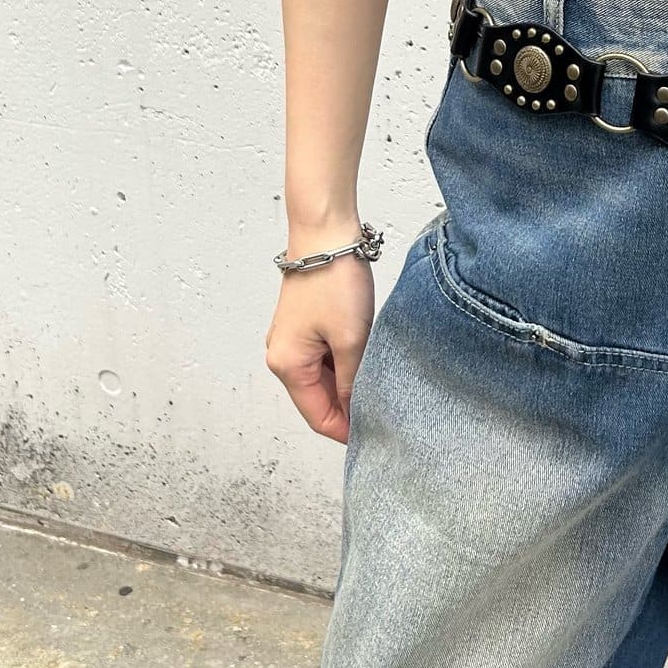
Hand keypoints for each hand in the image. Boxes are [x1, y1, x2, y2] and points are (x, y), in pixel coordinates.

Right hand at [264, 234, 375, 443]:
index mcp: (287, 366)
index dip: (346, 429)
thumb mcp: (351, 339)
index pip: (318, 416)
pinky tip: (367, 354)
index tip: (374, 434)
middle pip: (319, 399)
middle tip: (384, 407)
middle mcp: (283, 356)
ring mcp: (292, 340)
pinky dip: (344, 362)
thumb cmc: (333, 281)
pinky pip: (325, 357)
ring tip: (378, 377)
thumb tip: (354, 410)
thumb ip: (351, 381)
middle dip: (348, 406)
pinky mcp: (305, 325)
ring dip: (348, 382)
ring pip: (324, 378)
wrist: (326, 234)